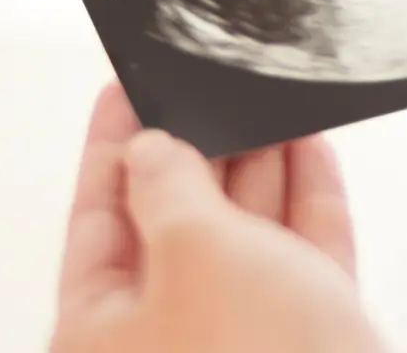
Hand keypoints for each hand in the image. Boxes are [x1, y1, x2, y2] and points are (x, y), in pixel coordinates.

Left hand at [51, 85, 383, 352]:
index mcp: (100, 335)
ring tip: (269, 101)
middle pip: (172, 225)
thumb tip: (154, 149)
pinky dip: (307, 203)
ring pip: (244, 238)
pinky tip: (311, 149)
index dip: (111, 148)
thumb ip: (169, 185)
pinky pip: (301, 259)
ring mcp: (240, 344)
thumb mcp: (194, 249)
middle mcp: (165, 341)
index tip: (124, 89)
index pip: (95, 221)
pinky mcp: (308, 343)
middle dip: (198, 151)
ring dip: (260, 166)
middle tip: (209, 81)